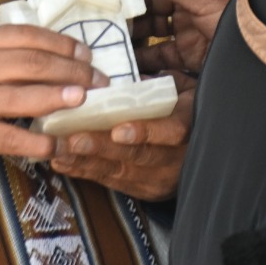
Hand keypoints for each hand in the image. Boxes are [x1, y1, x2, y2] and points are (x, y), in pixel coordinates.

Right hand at [0, 25, 108, 167]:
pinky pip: (9, 138)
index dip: (61, 43)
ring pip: (24, 97)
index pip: (26, 36)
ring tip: (84, 100)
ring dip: (59, 98)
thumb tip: (51, 54)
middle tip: (97, 79)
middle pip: (32, 64)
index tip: (85, 52)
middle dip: (71, 70)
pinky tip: (54, 144)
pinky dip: (36, 141)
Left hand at [48, 81, 194, 199]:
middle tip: (71, 139)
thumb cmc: (186, 108)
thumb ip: (154, 84)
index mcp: (188, 124)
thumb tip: (117, 73)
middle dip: (100, 148)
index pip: (172, 131)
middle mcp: (175, 157)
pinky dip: (85, 171)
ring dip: (85, 161)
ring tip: (58, 150)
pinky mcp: (143, 190)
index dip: (145, 132)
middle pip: (137, 155)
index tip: (117, 130)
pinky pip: (112, 182)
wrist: (207, 152)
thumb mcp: (181, 88)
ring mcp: (159, 178)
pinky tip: (63, 162)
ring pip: (120, 170)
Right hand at [116, 0, 240, 74]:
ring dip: (134, 31)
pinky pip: (162, 52)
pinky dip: (145, 56)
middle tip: (104, 15)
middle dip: (130, 5)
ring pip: (154, 25)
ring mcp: (192, 24)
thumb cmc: (245, 18)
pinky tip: (128, 60)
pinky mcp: (191, 51)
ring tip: (110, 38)